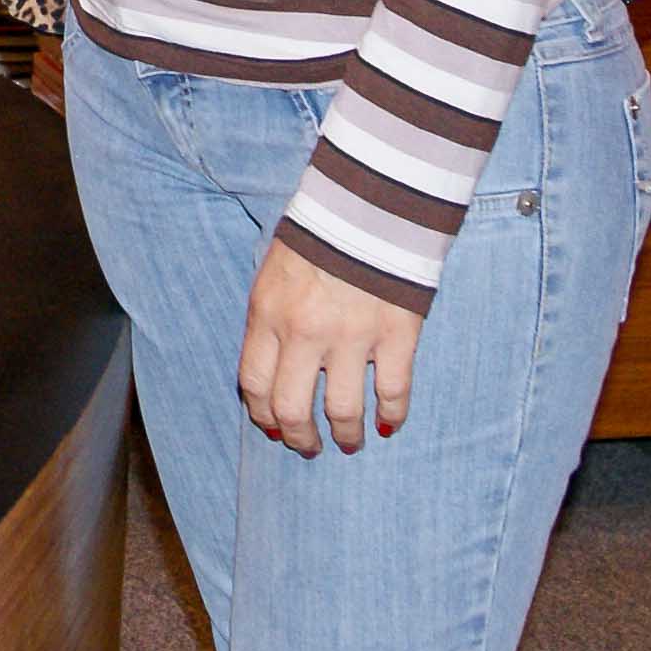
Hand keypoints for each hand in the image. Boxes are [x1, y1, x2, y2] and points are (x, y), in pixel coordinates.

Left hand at [240, 241, 421, 457]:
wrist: (368, 205)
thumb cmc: (316, 240)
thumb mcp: (273, 276)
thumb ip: (269, 324)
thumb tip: (271, 377)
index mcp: (267, 314)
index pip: (255, 384)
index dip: (263, 415)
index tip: (273, 428)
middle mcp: (304, 331)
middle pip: (292, 408)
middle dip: (299, 437)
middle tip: (309, 446)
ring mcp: (351, 335)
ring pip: (343, 410)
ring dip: (346, 435)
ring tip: (351, 442)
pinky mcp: (395, 333)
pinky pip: (393, 391)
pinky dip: (393, 414)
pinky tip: (390, 422)